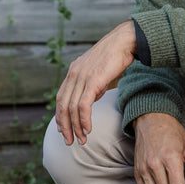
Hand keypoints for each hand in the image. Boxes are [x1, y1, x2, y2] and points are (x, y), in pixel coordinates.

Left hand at [55, 20, 136, 145]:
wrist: (124, 41)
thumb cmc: (115, 57)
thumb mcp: (98, 73)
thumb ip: (92, 86)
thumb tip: (90, 100)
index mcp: (73, 72)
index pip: (61, 98)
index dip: (60, 116)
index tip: (64, 130)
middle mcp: (74, 74)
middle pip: (63, 105)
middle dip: (65, 126)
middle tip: (69, 141)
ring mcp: (82, 77)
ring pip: (72, 108)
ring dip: (76, 127)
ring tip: (81, 140)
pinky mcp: (93, 80)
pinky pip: (83, 105)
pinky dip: (84, 120)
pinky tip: (88, 130)